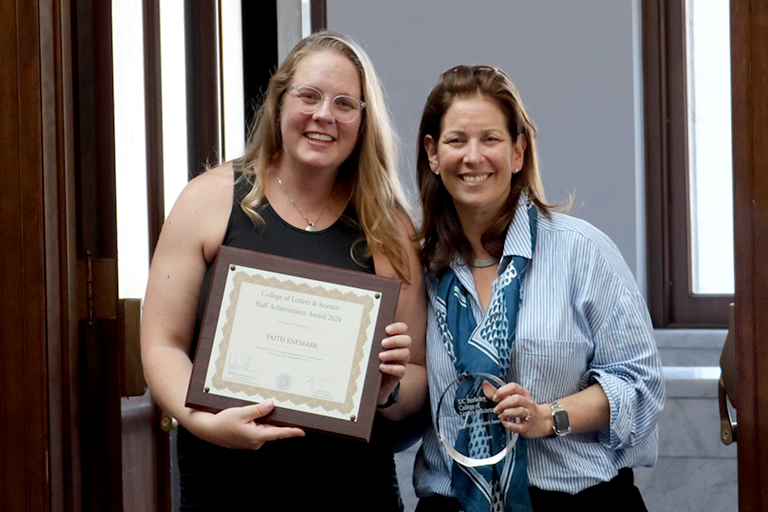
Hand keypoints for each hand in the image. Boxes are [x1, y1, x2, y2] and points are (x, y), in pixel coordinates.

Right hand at [190, 399, 304, 449]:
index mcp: (256, 436)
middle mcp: (256, 442)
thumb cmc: (222, 422)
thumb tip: (272, 404)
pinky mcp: (247, 440)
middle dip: (279, 421)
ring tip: (266, 408)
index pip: (278, 433)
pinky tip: (256, 414)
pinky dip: (260, 422)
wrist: (207, 430)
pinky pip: (258, 430)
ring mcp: (251, 442)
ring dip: (267, 420)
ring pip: (265, 429)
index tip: (302, 431)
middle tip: (287, 411)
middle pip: (273, 429)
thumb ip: (258, 409)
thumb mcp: (241, 413)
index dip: (291, 432)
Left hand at [377, 322, 410, 404]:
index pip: (403, 329)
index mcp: (395, 340)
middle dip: (395, 340)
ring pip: (405, 354)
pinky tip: (381, 367)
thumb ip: (370, 340)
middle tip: (383, 343)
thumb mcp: (370, 349)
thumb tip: (358, 329)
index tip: (387, 329)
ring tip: (380, 356)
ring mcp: (401, 362)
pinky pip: (401, 370)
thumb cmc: (370, 361)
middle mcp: (401, 349)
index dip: (397, 327)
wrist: (372, 383)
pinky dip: (391, 368)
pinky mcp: (398, 375)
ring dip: (392, 354)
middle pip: (407, 340)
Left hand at [482, 381, 550, 438]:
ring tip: (500, 416)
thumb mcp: (516, 398)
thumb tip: (485, 384)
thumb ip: (500, 393)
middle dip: (503, 404)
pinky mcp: (528, 427)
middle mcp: (528, 403)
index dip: (502, 391)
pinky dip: (508, 425)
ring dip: (505, 413)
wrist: (543, 421)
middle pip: (516, 399)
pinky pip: (518, 426)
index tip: (495, 397)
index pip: (514, 387)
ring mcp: (530, 415)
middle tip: (496, 409)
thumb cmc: (525, 407)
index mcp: (524, 394)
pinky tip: (505, 423)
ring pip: (518, 411)